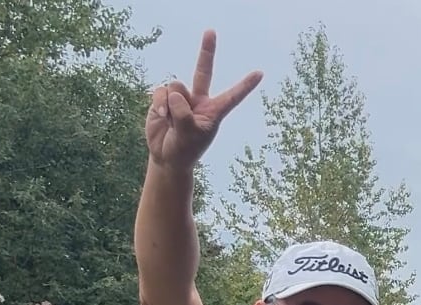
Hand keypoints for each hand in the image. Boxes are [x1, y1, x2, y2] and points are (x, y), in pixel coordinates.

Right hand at [145, 30, 261, 169]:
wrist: (166, 157)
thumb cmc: (183, 150)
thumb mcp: (188, 136)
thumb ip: (183, 114)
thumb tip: (174, 93)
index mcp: (213, 113)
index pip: (231, 97)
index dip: (245, 86)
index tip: (260, 73)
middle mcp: (199, 101)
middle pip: (203, 71)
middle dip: (207, 51)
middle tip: (211, 31)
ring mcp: (182, 98)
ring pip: (176, 87)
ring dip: (171, 105)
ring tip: (171, 122)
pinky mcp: (164, 98)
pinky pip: (161, 91)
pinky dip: (160, 103)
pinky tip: (161, 116)